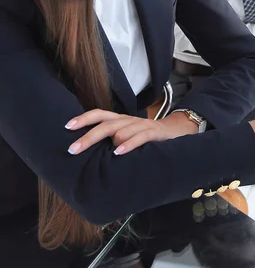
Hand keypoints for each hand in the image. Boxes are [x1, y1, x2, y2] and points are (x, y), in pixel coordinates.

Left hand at [65, 109, 197, 154]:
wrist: (175, 130)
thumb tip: (87, 150)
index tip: (67, 127)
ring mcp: (141, 125)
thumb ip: (111, 139)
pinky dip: (129, 144)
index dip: (83, 119)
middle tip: (72, 149)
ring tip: (97, 153)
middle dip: (88, 136)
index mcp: (120, 120)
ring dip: (109, 141)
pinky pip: (140, 137)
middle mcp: (128, 120)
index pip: (99, 114)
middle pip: (106, 124)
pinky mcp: (154, 133)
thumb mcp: (127, 135)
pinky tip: (119, 153)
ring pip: (121, 130)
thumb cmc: (145, 136)